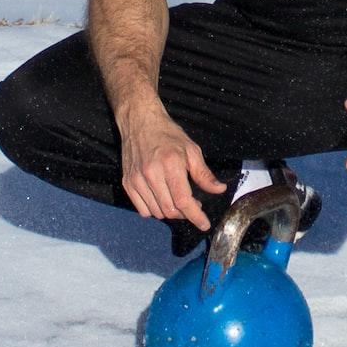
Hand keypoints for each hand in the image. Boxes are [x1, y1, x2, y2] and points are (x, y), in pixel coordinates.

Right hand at [118, 106, 228, 226]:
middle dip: (185, 214)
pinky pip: (142, 210)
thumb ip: (204, 174)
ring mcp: (136, 179)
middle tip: (193, 204)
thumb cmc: (167, 134)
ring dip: (170, 212)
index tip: (204, 224)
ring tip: (177, 199)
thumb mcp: (191, 149)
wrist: (139, 122)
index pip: (183, 200)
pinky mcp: (127, 183)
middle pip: (170, 210)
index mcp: (170, 164)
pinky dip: (154, 210)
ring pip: (156, 212)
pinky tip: (161, 199)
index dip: (195, 215)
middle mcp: (151, 174)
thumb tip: (219, 190)